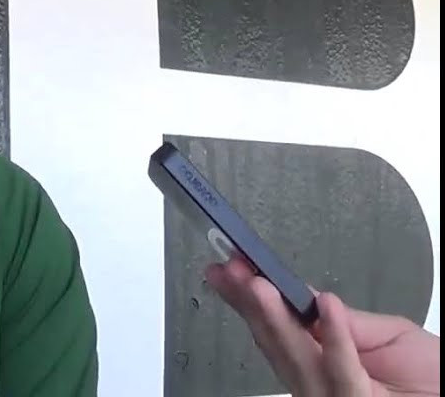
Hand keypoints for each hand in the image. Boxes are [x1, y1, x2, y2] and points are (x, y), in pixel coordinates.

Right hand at [207, 255, 439, 396]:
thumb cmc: (434, 380)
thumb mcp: (391, 336)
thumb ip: (348, 322)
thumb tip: (306, 297)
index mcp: (323, 363)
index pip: (277, 328)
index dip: (249, 298)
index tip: (229, 268)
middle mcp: (319, 384)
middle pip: (274, 343)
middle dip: (249, 304)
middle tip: (229, 271)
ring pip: (296, 359)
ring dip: (276, 318)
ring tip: (259, 284)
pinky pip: (342, 374)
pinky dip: (334, 338)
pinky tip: (327, 305)